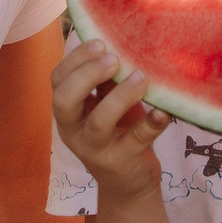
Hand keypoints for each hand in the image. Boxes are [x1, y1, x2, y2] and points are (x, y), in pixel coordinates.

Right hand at [53, 39, 170, 198]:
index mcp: (67, 111)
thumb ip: (106, 80)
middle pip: (64, 101)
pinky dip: (151, 124)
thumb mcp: (106, 104)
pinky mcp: (120, 162)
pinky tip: (164, 111)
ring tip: (140, 77)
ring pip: (98, 122)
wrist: (128, 183)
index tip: (100, 43)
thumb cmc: (117, 131)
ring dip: (119, 96)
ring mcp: (94, 149)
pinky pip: (135, 141)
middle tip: (114, 59)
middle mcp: (73, 131)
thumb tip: (120, 39)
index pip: (57, 81)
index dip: (75, 60)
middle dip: (87, 75)